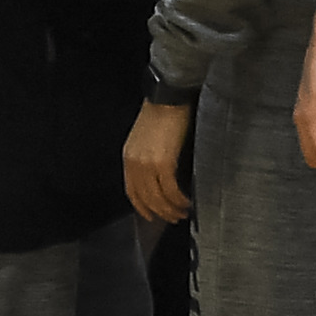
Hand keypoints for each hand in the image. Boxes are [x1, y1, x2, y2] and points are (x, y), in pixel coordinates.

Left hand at [123, 99, 192, 223]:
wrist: (168, 97)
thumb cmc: (162, 112)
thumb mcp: (145, 137)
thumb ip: (147, 156)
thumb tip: (158, 173)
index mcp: (129, 157)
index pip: (132, 191)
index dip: (142, 207)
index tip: (153, 215)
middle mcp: (135, 164)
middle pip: (145, 198)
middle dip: (159, 212)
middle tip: (173, 218)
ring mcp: (148, 165)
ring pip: (158, 198)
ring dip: (170, 209)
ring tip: (182, 213)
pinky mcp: (164, 163)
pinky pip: (170, 190)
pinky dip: (178, 200)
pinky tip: (186, 203)